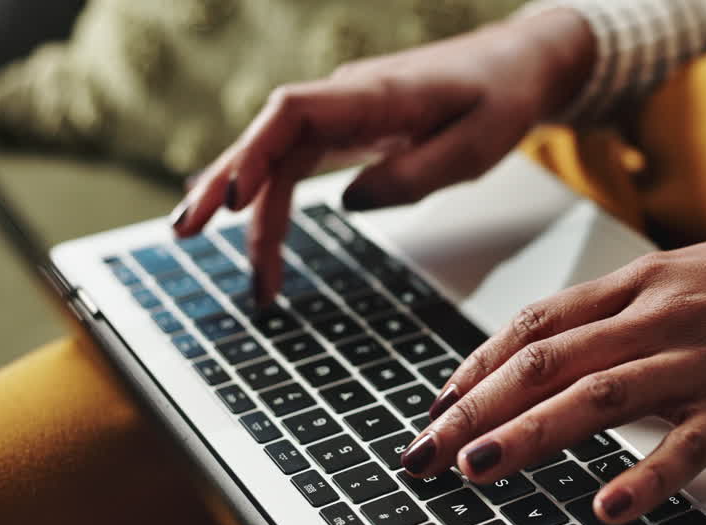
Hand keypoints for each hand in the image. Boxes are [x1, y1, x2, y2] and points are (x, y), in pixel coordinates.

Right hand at [171, 8, 593, 304]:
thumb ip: (413, 177)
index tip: (235, 196)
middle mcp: (346, 99)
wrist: (518, 67)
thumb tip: (348, 203)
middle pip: (268, 138)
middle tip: (187, 233)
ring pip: (277, 158)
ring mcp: (342, 115)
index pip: (293, 113)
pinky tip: (246, 227)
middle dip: (225, 185)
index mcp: (375, 95)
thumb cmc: (500, 100)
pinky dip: (272, 198)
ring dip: (249, 210)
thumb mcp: (474, 148)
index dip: (256, 150)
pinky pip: (295, 163)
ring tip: (246, 276)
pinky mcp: (348, 131)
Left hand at [400, 229, 705, 523]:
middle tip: (428, 450)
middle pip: (547, 362)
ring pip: (598, 396)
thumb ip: (622, 308)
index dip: (477, 364)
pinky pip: (687, 446)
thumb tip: (558, 346)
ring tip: (478, 469)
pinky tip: (607, 508)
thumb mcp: (685, 275)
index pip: (536, 325)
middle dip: (476, 408)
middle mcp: (657, 318)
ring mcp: (699, 361)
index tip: (440, 402)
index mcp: (639, 285)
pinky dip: (645, 478)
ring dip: (529, 434)